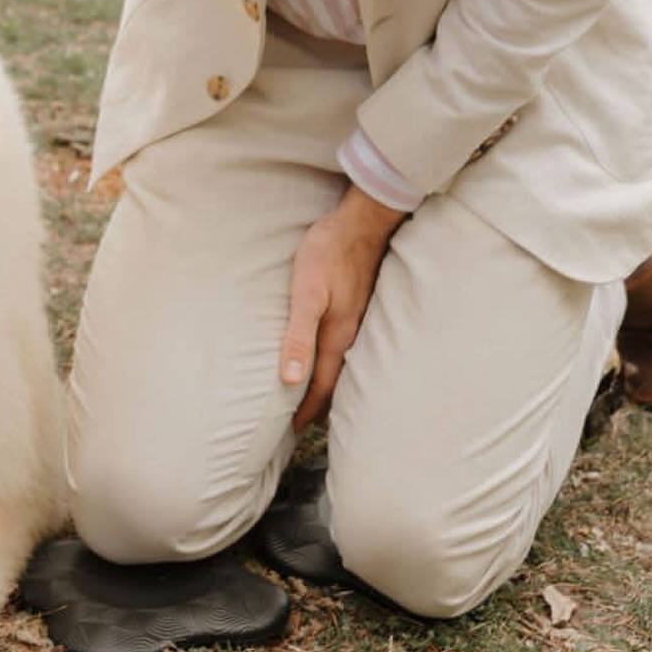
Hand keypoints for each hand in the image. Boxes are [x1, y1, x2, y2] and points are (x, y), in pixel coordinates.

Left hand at [280, 186, 404, 430]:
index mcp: (337, 336)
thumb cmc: (329, 253)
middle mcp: (351, 333)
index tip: (292, 429)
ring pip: (342, 361)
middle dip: (319, 402)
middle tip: (301, 420)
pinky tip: (328, 351)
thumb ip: (299, 336)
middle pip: (335, 379)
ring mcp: (357, 318)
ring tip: (313, 393)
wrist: (361, 222)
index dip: (307, 410)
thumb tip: (290, 380)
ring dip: (327, 380)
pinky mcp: (357, 303)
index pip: (321, 386)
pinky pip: (346, 341)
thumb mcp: (306, 293)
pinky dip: (334, 357)